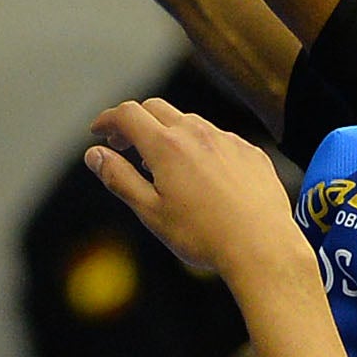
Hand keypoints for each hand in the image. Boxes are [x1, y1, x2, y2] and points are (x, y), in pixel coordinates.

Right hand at [83, 98, 304, 287]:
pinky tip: (204, 178)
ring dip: (169, 134)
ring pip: (190, 123)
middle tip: (124, 145)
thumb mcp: (150, 212)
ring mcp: (227, 140)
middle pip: (156, 108)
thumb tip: (94, 155)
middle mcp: (197, 134)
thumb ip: (118, 178)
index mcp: (166, 146)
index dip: (107, 119)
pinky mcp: (251, 152)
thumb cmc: (204, 235)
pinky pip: (219, 140)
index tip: (98, 132)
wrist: (262, 248)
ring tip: (163, 166)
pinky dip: (202, 149)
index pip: (127, 114)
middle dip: (134, 122)